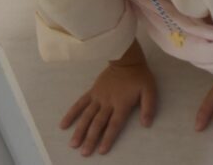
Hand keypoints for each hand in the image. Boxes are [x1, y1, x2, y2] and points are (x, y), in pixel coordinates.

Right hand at [59, 41, 156, 155]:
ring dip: (79, 131)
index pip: (114, 125)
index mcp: (121, 104)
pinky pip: (79, 104)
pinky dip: (71, 114)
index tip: (101, 151)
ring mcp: (97, 97)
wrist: (126, 59)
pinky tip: (63, 125)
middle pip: (97, 124)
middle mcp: (107, 103)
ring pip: (86, 116)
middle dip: (91, 139)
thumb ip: (148, 107)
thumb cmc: (139, 76)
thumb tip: (146, 124)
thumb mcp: (150, 90)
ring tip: (73, 144)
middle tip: (84, 153)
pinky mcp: (92, 92)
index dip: (108, 138)